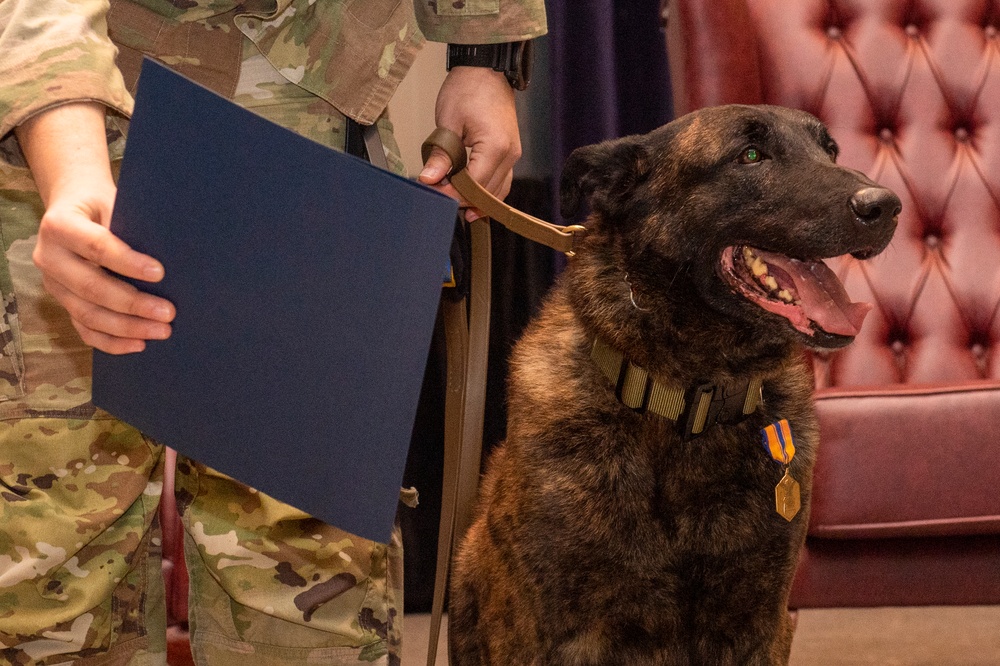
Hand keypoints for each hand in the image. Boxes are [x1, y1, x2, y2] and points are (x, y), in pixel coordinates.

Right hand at [17, 103, 174, 353]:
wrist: (73, 206)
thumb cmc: (105, 205)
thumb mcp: (115, 203)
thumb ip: (133, 227)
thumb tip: (175, 257)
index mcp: (60, 226)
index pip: (96, 247)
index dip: (128, 262)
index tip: (160, 273)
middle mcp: (49, 257)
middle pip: (91, 288)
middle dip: (133, 304)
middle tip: (169, 313)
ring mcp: (53, 284)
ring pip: (87, 314)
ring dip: (127, 328)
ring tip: (161, 331)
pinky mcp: (62, 302)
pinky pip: (84, 329)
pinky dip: (112, 341)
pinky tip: (139, 344)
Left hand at [418, 66, 520, 220]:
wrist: (486, 69)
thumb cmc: (468, 88)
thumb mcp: (448, 121)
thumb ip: (441, 155)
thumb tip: (429, 179)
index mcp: (495, 147)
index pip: (473, 185)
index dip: (451, 193)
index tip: (431, 191)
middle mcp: (509, 155)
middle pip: (486, 193)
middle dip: (461, 198)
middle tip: (436, 195)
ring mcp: (513, 154)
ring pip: (496, 192)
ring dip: (475, 201)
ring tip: (452, 201)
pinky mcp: (510, 152)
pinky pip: (501, 181)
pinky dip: (486, 192)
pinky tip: (470, 198)